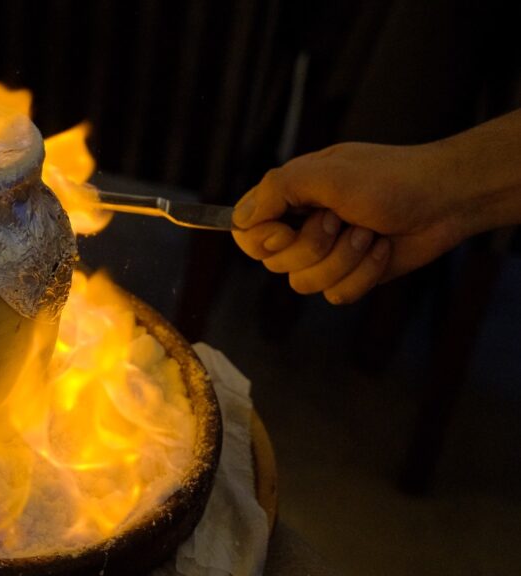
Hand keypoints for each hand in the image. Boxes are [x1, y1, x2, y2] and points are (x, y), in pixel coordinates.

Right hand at [231, 141, 463, 303]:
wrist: (445, 200)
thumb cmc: (389, 179)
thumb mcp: (326, 173)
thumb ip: (275, 190)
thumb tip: (238, 219)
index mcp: (290, 198)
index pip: (246, 231)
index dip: (261, 239)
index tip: (285, 229)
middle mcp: (302, 227)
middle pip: (274, 263)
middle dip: (312, 246)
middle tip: (341, 219)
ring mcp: (326, 255)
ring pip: (303, 283)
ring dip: (342, 260)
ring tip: (368, 234)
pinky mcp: (350, 276)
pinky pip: (334, 295)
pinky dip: (362, 274)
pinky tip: (381, 250)